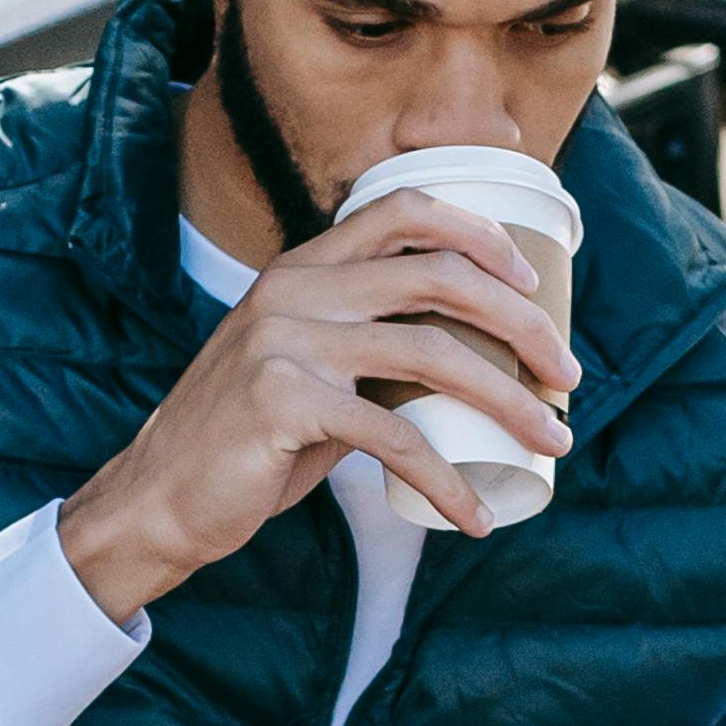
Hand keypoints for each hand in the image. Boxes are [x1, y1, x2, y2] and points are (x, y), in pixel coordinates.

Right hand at [57, 195, 577, 618]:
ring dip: (508, 402)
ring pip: (432, 354)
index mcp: (301, 268)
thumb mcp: (306, 373)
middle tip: (568, 376)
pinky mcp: (283, 402)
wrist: (157, 499)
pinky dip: (447, 481)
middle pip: (439, 277)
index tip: (533, 283)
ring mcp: (285, 341)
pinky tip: (475, 514)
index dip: (479, 234)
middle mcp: (293, 289)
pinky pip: (394, 436)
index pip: (403, 210)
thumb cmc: (246, 444)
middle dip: (522, 322)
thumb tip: (466, 359)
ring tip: (552, 441)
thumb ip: (367, 350)